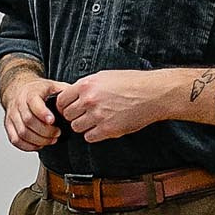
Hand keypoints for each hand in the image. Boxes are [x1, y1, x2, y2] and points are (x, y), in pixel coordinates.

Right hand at [2, 73, 66, 150]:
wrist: (18, 89)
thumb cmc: (38, 90)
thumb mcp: (52, 85)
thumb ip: (65, 92)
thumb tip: (77, 100)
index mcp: (30, 93)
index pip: (34, 104)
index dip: (42, 113)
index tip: (52, 121)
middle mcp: (18, 104)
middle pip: (28, 121)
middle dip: (45, 131)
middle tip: (57, 134)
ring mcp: (12, 116)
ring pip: (22, 133)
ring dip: (38, 140)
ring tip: (50, 140)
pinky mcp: (9, 126)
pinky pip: (15, 140)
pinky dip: (27, 146)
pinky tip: (38, 144)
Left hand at [54, 68, 178, 142]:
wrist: (153, 93)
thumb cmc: (132, 83)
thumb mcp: (104, 77)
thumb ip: (86, 86)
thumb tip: (73, 95)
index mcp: (86, 85)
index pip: (61, 100)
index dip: (64, 106)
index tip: (69, 108)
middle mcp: (89, 100)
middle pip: (68, 115)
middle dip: (74, 116)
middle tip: (84, 115)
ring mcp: (98, 116)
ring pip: (77, 127)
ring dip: (83, 126)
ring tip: (95, 121)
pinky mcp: (108, 129)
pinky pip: (90, 137)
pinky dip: (94, 134)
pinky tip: (102, 127)